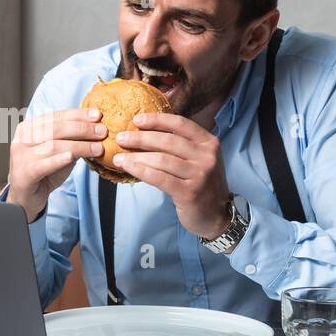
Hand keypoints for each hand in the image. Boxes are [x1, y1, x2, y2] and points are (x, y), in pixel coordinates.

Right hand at [6, 107, 106, 222]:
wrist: (26, 197)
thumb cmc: (43, 172)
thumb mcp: (57, 151)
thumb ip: (70, 139)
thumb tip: (95, 128)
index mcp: (29, 128)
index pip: (56, 116)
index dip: (78, 115)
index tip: (97, 115)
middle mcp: (22, 140)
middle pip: (55, 129)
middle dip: (82, 129)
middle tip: (101, 131)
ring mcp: (22, 157)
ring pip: (53, 146)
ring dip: (79, 146)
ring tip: (97, 148)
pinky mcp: (25, 174)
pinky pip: (44, 165)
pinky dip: (59, 160)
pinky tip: (72, 157)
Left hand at [112, 112, 232, 238]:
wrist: (216, 215)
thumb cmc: (202, 184)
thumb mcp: (199, 159)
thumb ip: (181, 146)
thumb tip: (146, 132)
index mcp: (209, 142)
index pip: (180, 124)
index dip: (157, 120)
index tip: (137, 119)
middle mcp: (206, 156)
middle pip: (167, 141)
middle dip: (140, 138)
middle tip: (121, 138)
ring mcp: (200, 174)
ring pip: (161, 159)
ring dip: (136, 157)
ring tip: (119, 157)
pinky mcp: (189, 192)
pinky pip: (159, 178)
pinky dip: (141, 171)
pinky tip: (128, 168)